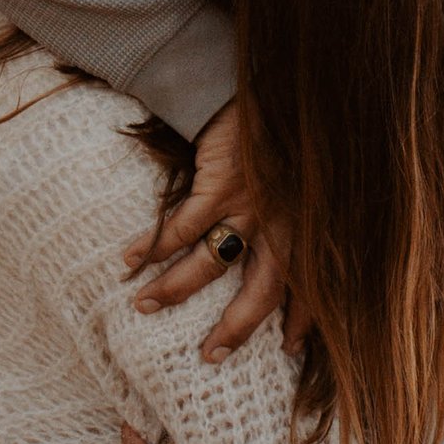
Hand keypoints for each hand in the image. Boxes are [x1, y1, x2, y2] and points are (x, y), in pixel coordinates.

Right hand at [125, 100, 293, 359]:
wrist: (265, 87)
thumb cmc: (285, 134)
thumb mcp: (306, 178)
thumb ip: (300, 214)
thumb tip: (293, 248)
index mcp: (309, 225)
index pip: (312, 285)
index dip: (302, 320)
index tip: (288, 348)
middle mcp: (286, 223)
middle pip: (262, 291)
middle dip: (234, 329)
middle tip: (210, 356)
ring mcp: (253, 205)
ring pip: (212, 264)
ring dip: (174, 289)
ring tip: (144, 306)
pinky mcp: (220, 184)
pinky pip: (183, 227)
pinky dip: (154, 246)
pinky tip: (131, 260)